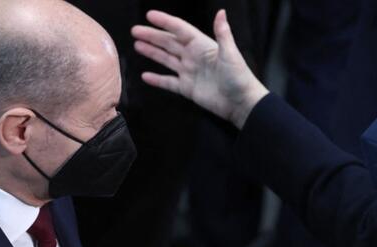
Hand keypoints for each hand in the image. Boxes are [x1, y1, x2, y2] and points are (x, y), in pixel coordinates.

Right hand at [131, 9, 268, 127]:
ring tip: (137, 45)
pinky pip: (169, 82)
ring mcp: (189, 73)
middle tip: (135, 30)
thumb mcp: (230, 53)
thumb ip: (223, 34)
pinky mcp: (187, 89)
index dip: (165, 22)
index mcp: (202, 45)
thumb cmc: (239, 77)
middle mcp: (194, 57)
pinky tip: (145, 76)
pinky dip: (157, 79)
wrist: (241, 103)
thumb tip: (221, 12)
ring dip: (152, 52)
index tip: (150, 15)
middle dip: (152, 36)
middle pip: (169, 43)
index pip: (180, 30)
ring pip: (166, 59)